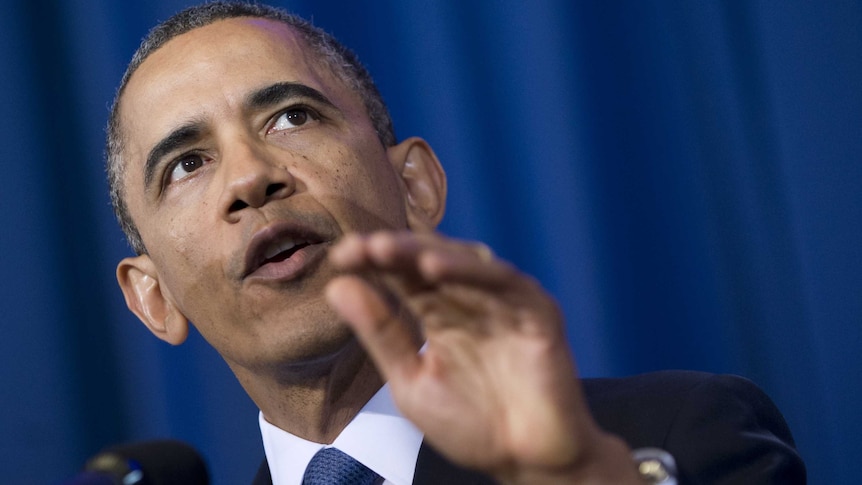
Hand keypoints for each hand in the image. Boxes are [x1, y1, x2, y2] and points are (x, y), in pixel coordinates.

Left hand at [325, 231, 638, 483]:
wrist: (527, 462)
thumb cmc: (472, 425)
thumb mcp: (411, 381)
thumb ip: (381, 334)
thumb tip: (337, 287)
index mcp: (439, 315)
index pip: (402, 276)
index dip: (372, 262)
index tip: (340, 258)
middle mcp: (470, 301)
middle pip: (429, 261)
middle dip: (393, 251)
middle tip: (361, 247)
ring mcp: (504, 303)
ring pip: (463, 263)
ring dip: (424, 252)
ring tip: (387, 249)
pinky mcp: (536, 311)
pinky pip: (504, 282)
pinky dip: (470, 271)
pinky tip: (435, 267)